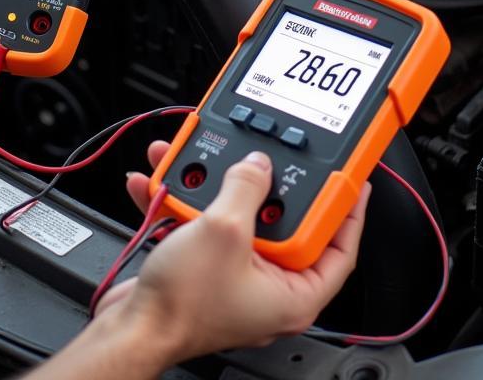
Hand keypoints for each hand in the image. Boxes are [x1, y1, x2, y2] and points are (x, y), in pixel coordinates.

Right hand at [97, 142, 370, 360]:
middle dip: (262, 181)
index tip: (352, 180)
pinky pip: (202, 224)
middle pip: (283, 221)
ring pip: (235, 216)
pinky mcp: (203, 268)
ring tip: (196, 159)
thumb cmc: (181, 305)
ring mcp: (234, 276)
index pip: (339, 249)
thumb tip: (258, 164)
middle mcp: (268, 288)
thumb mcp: (224, 229)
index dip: (348, 211)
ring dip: (210, 183)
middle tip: (265, 154)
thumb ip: (246, 186)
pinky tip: (161, 181)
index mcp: (293, 294)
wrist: (130, 328)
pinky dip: (183, 201)